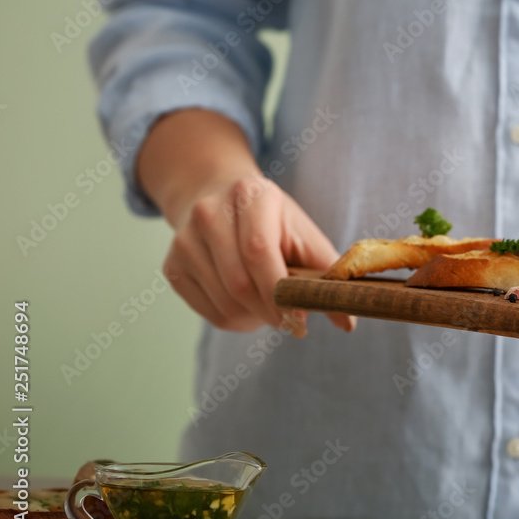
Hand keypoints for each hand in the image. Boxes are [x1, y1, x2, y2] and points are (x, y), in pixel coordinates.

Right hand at [162, 174, 356, 335]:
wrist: (220, 198)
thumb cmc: (275, 222)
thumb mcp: (305, 235)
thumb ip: (329, 275)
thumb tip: (348, 323)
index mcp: (249, 196)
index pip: (258, 251)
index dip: (279, 292)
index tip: (299, 319)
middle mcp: (209, 213)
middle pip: (239, 282)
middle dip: (270, 311)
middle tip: (289, 321)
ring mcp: (184, 239)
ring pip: (224, 302)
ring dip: (254, 319)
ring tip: (270, 308)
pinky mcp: (171, 265)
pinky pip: (206, 311)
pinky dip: (233, 320)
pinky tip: (246, 306)